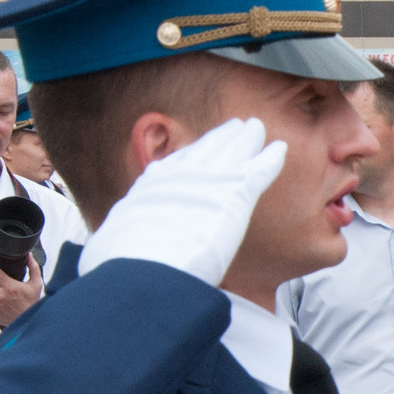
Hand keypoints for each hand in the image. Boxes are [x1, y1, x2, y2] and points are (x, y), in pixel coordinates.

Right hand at [79, 116, 286, 286]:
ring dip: (246, 138)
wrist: (144, 265)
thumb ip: (124, 242)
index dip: (191, 155)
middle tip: (233, 128)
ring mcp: (209, 179)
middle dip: (220, 137)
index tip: (198, 149)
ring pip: (233, 150)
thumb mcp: (116, 245)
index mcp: (151, 188)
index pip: (175, 166)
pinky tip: (279, 149)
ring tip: (255, 128)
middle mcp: (180, 176)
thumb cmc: (126, 266)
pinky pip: (259, 169)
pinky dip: (270, 158)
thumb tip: (114, 257)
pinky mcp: (236, 191)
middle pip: (206, 149)